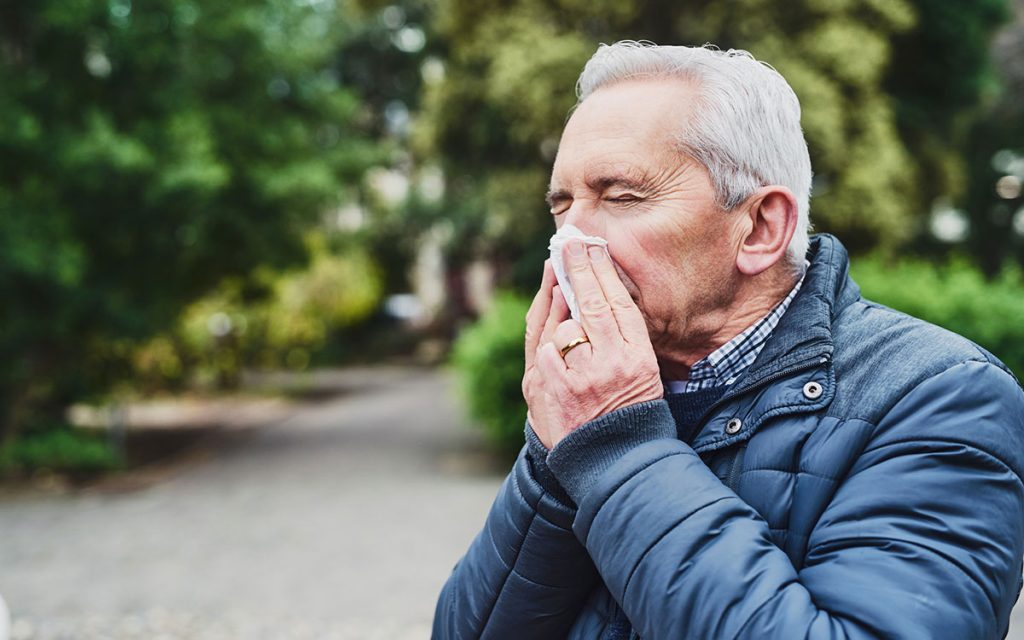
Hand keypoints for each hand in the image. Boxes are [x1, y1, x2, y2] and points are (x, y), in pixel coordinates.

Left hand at [523, 240, 662, 448]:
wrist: (616, 461)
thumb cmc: (630, 411)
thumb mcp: (643, 372)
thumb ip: (624, 336)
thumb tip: (601, 292)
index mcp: (638, 358)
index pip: (620, 304)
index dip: (603, 272)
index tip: (591, 247)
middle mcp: (612, 364)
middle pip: (592, 305)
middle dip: (578, 269)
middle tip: (568, 242)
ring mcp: (581, 378)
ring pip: (564, 327)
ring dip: (562, 316)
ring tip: (564, 303)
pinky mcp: (554, 391)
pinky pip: (544, 351)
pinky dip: (546, 342)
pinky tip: (552, 332)